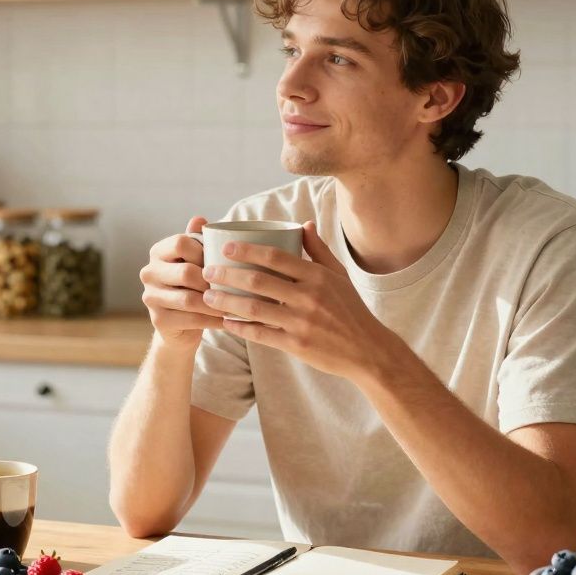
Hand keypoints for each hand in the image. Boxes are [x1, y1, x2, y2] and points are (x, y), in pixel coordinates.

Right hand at [139, 215, 225, 349]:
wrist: (181, 325)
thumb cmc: (193, 286)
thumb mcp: (196, 261)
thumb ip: (198, 240)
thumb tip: (200, 219)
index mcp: (158, 252)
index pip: (180, 243)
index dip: (204, 252)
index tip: (221, 261)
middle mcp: (149, 272)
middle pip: (186, 272)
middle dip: (212, 281)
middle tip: (234, 286)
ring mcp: (151, 297)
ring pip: (189, 299)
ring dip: (216, 302)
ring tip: (236, 304)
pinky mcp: (158, 320)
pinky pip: (191, 320)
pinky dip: (213, 320)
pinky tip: (228, 319)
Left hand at [201, 220, 398, 380]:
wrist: (368, 350)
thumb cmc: (351, 309)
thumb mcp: (339, 275)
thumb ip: (319, 250)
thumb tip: (303, 224)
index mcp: (318, 276)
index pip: (275, 256)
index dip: (247, 250)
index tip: (225, 247)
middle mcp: (309, 296)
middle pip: (258, 281)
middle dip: (227, 274)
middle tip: (207, 271)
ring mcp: (302, 322)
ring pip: (254, 308)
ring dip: (226, 302)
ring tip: (207, 296)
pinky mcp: (296, 345)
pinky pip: (261, 334)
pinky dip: (240, 328)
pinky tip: (225, 323)